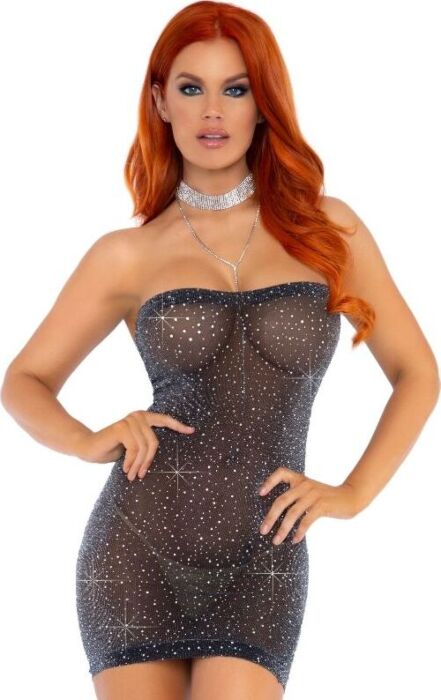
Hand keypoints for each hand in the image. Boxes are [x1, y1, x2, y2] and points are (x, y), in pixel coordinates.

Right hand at [75, 410, 195, 480]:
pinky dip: (130, 462)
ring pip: (144, 448)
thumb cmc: (113, 449)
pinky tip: (125, 469)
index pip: (165, 420)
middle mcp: (138, 416)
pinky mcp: (122, 427)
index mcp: (143, 418)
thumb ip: (145, 444)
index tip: (192, 431)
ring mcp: (130, 420)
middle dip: (147, 462)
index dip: (178, 426)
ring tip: (132, 476)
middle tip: (140, 476)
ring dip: (138, 465)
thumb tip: (161, 453)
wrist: (89, 448)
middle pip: (154, 443)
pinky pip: (134, 449)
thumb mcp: (133, 447)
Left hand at [258, 467, 357, 543]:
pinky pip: (306, 520)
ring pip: (292, 513)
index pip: (281, 473)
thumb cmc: (326, 497)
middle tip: (262, 530)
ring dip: (282, 529)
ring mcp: (313, 495)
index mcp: (300, 479)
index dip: (269, 482)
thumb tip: (276, 514)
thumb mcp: (310, 490)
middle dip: (270, 517)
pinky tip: (295, 540)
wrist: (350, 497)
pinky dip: (299, 532)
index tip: (260, 493)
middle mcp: (305, 485)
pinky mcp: (322, 506)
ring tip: (276, 540)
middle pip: (282, 500)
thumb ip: (296, 495)